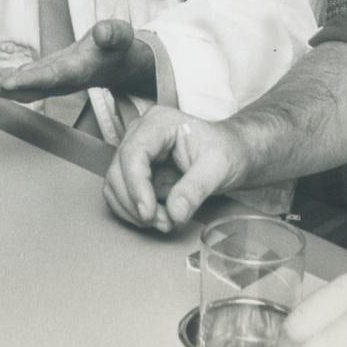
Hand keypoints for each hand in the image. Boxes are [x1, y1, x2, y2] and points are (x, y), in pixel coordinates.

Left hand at [0, 19, 152, 100]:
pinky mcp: (46, 76)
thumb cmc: (120, 48)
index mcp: (78, 71)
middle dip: (2, 89)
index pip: (52, 77)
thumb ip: (113, 34)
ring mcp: (52, 81)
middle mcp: (62, 80)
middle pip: (29, 88)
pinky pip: (20, 82)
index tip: (8, 83)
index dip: (30, 81)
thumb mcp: (122, 35)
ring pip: (21, 88)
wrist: (122, 65)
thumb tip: (102, 32)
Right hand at [102, 106, 243, 232]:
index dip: (136, 186)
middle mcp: (141, 133)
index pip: (134, 153)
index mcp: (160, 122)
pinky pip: (120, 195)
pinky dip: (133, 212)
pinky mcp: (135, 171)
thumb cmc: (227, 151)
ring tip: (166, 221)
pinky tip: (158, 217)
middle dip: (137, 203)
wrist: (232, 154)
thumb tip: (174, 213)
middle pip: (118, 171)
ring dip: (133, 211)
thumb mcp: (218, 167)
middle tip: (165, 223)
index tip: (148, 213)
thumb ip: (196, 189)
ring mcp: (135, 152)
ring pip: (114, 186)